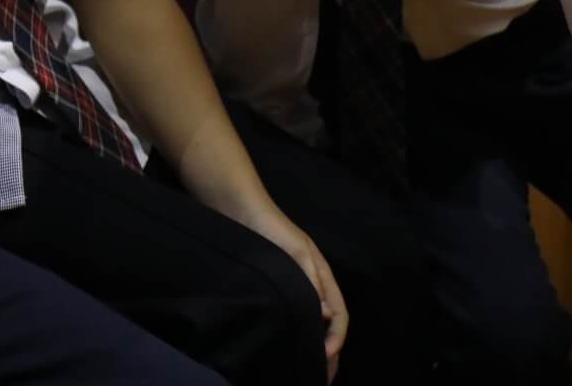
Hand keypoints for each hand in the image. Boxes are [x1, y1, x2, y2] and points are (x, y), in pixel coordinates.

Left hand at [237, 202, 348, 378]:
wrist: (232, 202)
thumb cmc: (266, 223)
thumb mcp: (293, 249)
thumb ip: (310, 279)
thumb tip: (325, 314)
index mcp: (320, 273)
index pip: (339, 312)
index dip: (336, 336)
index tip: (325, 356)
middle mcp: (308, 280)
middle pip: (326, 320)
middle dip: (327, 346)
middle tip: (319, 372)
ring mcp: (289, 280)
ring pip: (307, 317)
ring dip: (308, 339)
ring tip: (302, 361)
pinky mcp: (269, 281)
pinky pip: (287, 310)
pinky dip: (290, 328)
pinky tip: (278, 340)